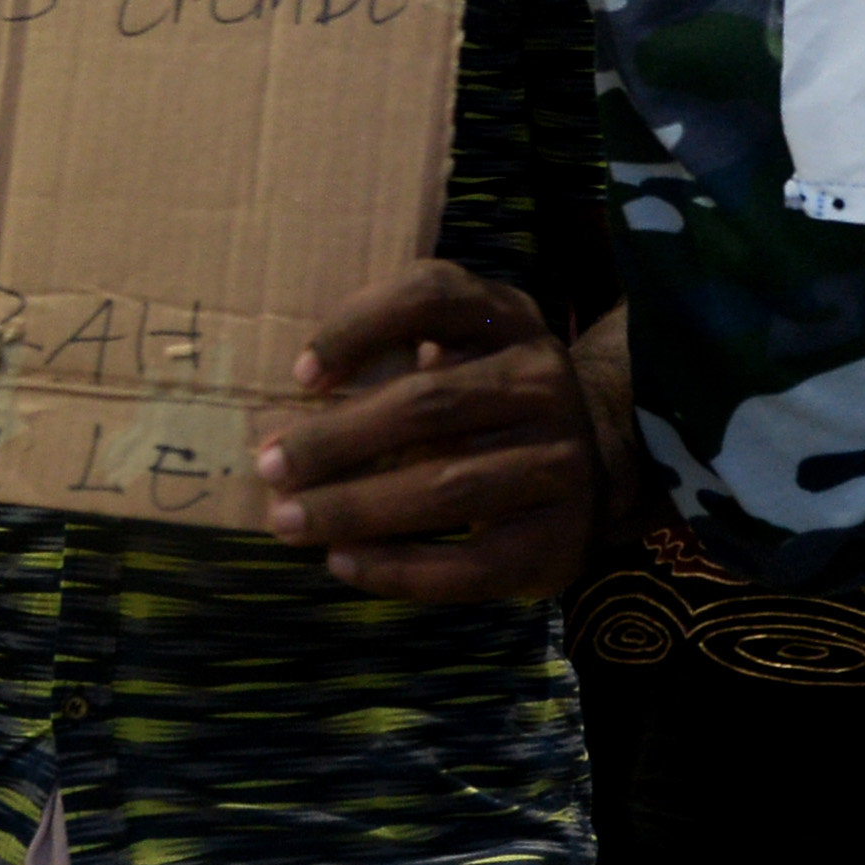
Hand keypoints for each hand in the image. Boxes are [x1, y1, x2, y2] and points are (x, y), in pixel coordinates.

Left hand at [254, 262, 598, 602]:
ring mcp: (560, 462)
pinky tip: (342, 561)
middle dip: (336, 439)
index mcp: (508, 318)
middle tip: (269, 467)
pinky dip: (398, 567)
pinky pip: (470, 563)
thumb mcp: (460, 343)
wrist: (596, 461)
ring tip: (288, 521)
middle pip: (429, 404)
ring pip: (447, 486)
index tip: (302, 376)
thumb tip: (299, 392)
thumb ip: (397, 343)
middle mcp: (543, 381)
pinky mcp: (557, 539)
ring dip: (355, 508)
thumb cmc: (486, 397)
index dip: (360, 327)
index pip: (432, 297)